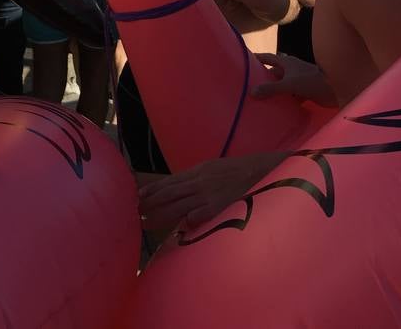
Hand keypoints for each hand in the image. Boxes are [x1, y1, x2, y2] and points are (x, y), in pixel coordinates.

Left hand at [138, 150, 287, 232]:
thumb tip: (185, 192)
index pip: (171, 181)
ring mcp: (209, 194)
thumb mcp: (216, 169)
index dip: (154, 188)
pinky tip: (178, 229)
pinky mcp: (220, 207)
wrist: (266, 170)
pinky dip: (189, 221)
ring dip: (161, 214)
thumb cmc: (242, 172)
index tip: (138, 194)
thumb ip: (199, 180)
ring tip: (145, 222)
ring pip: (179, 205)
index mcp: (199, 171)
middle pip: (170, 193)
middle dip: (151, 202)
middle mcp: (201, 182)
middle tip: (134, 211)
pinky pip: (200, 215)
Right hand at [249, 52, 337, 106]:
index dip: (257, 58)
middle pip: (274, 73)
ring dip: (274, 91)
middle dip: (263, 78)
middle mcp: (291, 69)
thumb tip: (251, 92)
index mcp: (287, 62)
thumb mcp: (289, 84)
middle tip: (249, 86)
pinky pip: (291, 96)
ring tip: (260, 99)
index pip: (268, 58)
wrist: (335, 89)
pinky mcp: (304, 91)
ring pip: (282, 85)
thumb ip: (271, 88)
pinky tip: (278, 108)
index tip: (244, 60)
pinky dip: (285, 101)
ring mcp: (298, 81)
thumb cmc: (311, 81)